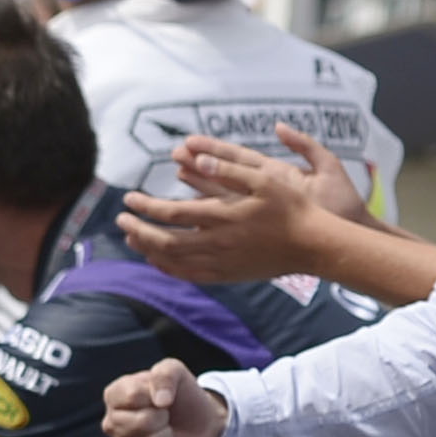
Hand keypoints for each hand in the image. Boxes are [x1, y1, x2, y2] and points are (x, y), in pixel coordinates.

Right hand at [101, 359, 224, 436]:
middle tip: (166, 417)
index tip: (162, 397)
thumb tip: (160, 400)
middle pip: (139, 423)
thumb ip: (165, 374)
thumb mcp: (177, 373)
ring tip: (166, 432)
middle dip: (162, 418)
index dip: (155, 396)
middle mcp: (111, 422)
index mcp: (115, 395)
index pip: (131, 396)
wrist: (200, 425)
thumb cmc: (182, 397)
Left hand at [119, 128, 361, 280]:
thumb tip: (199, 160)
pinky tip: (159, 261)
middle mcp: (218, 243)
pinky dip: (170, 269)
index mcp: (223, 216)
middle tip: (121, 220)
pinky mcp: (229, 275)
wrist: (314, 245)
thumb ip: (229, 169)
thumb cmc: (292, 207)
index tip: (129, 199)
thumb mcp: (265, 177)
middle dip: (139, 231)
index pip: (171, 213)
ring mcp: (223, 263)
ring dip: (149, 250)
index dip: (146, 207)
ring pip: (174, 262)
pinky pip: (191, 276)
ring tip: (133, 238)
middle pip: (165, 242)